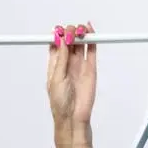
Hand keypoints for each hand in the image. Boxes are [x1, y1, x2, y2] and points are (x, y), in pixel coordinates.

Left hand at [47, 22, 96, 147]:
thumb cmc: (60, 102)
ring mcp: (79, 64)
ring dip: (80, 33)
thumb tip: (61, 40)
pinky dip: (92, 40)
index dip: (57, 35)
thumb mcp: (56, 78)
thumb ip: (60, 59)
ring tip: (81, 31)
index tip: (58, 31)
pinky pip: (92, 50)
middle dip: (69, 32)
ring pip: (80, 43)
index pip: (55, 44)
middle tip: (70, 34)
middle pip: (69, 40)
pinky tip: (90, 31)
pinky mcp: (91, 68)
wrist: (73, 116)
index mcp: (55, 65)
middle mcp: (67, 63)